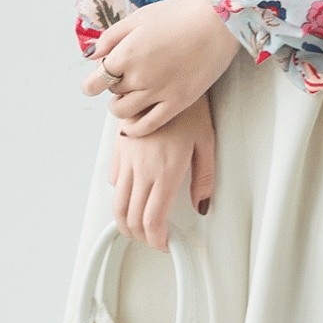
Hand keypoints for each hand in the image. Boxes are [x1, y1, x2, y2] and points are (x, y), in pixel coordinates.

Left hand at [82, 0, 239, 137]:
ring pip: (124, 112)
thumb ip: (112, 38)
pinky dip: (135, 129)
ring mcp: (159, 92)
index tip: (94, 83)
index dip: (93, 82)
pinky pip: (148, 125)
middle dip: (114, 87)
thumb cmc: (181, 15)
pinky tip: (132, 126)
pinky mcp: (177, 103)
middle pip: (112, 93)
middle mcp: (139, 76)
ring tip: (130, 98)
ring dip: (121, 106)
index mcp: (126, 54)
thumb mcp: (139, 18)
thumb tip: (92, 55)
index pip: (96, 79)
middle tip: (125, 80)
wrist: (217, 25)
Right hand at [110, 94, 215, 251]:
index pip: (153, 220)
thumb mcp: (206, 144)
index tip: (165, 244)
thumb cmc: (190, 109)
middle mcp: (142, 168)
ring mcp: (127, 158)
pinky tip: (135, 197)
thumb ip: (204, 179)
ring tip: (140, 229)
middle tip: (153, 241)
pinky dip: (122, 196)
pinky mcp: (119, 148)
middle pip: (131, 217)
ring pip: (117, 203)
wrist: (163, 78)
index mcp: (165, 171)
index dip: (156, 240)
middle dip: (140, 237)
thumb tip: (201, 205)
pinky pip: (115, 180)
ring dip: (125, 222)